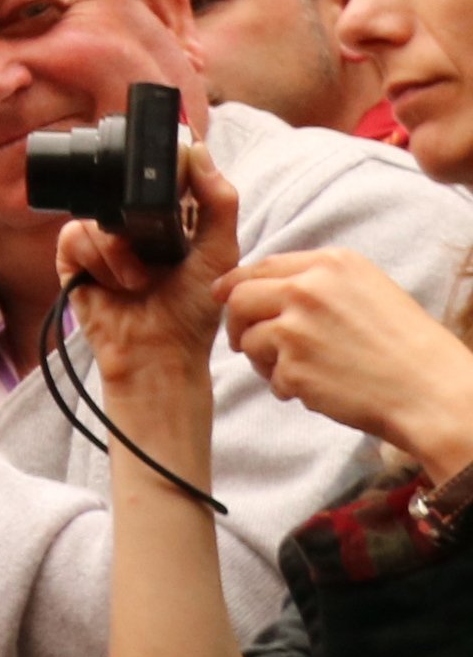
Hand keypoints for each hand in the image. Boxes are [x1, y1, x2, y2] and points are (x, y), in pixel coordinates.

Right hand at [57, 137, 242, 397]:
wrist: (158, 352)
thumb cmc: (191, 311)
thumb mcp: (219, 252)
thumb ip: (220, 201)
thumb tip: (197, 151)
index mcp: (168, 219)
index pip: (155, 177)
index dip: (159, 172)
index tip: (167, 179)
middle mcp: (131, 226)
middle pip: (119, 190)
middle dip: (137, 218)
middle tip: (157, 248)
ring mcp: (100, 243)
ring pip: (96, 215)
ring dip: (120, 252)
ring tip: (138, 281)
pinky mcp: (72, 260)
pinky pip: (73, 235)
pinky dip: (96, 260)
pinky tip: (114, 284)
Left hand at [221, 247, 472, 479]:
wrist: (433, 392)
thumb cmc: (408, 347)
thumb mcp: (369, 291)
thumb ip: (318, 284)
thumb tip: (263, 287)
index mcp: (331, 264)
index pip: (262, 266)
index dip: (237, 284)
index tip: (224, 297)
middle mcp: (307, 289)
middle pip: (240, 298)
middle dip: (237, 322)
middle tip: (244, 343)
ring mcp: (296, 327)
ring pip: (248, 339)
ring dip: (263, 360)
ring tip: (297, 372)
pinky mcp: (293, 366)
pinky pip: (270, 377)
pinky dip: (286, 387)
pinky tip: (317, 391)